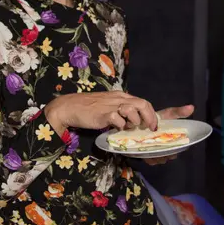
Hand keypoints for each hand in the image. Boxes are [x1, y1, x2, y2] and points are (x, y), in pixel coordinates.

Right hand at [44, 92, 158, 134]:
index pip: (143, 102)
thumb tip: (134, 122)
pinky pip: (118, 119)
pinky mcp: (103, 114)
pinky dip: (121, 125)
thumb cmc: (89, 108)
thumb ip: (121, 111)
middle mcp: (118, 99)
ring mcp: (111, 106)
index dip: (151, 114)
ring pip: (132, 109)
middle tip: (149, 128)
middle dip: (150, 118)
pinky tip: (116, 128)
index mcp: (121, 96)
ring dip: (135, 120)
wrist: (71, 106)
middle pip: (142, 104)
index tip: (153, 125)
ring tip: (129, 127)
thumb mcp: (108, 105)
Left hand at [142, 105, 194, 164]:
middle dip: (168, 155)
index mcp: (173, 139)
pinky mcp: (147, 154)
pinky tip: (148, 156)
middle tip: (163, 151)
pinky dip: (151, 160)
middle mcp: (166, 147)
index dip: (178, 149)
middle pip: (170, 155)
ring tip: (155, 153)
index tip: (174, 148)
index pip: (180, 147)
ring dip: (159, 158)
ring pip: (161, 159)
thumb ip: (178, 112)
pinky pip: (151, 161)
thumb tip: (192, 107)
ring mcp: (157, 151)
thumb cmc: (156, 119)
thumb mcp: (167, 114)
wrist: (140, 120)